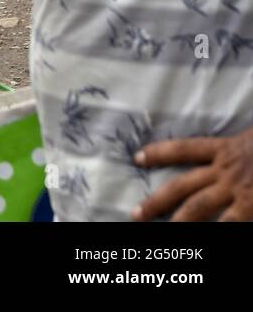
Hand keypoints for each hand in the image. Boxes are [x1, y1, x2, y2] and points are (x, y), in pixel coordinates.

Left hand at [133, 128, 252, 220]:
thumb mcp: (252, 137)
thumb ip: (238, 146)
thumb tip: (232, 148)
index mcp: (226, 149)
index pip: (185, 149)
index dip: (159, 153)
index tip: (137, 157)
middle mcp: (225, 169)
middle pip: (181, 185)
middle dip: (157, 200)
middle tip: (136, 214)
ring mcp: (237, 188)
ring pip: (199, 206)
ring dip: (180, 221)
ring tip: (162, 232)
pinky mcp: (252, 203)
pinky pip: (230, 221)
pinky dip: (217, 229)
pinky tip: (203, 240)